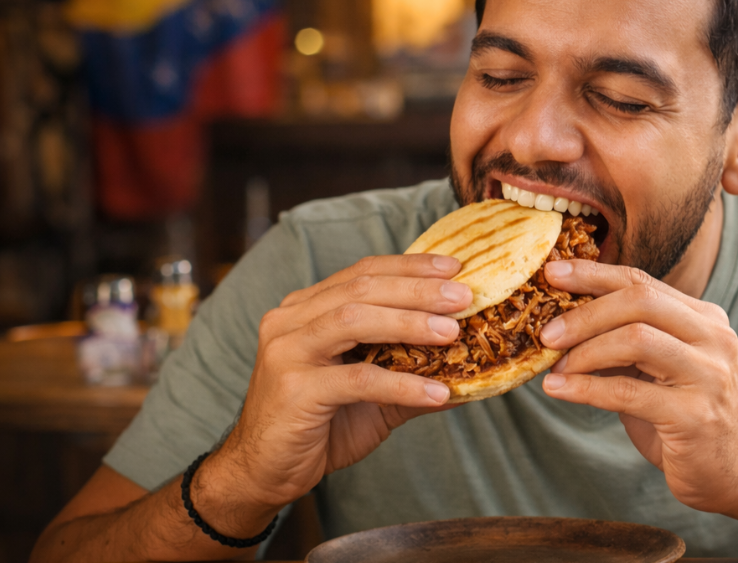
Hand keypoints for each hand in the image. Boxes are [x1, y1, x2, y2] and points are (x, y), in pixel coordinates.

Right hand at [199, 254, 470, 532]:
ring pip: (354, 320)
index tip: (454, 267)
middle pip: (361, 288)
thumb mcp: (373, 394)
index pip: (363, 272)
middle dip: (417, 289)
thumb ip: (412, 372)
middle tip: (463, 296)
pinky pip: (356, 380)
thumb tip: (472, 370)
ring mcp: (287, 351)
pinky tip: (436, 393)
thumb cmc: (319, 426)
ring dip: (409, 323)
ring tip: (452, 333)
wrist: (264, 472)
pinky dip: (401, 384)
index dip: (410, 265)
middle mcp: (290, 319)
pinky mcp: (293, 389)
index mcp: (306, 308)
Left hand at [537, 259, 737, 512]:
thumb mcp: (659, 367)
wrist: (729, 471)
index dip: (593, 274)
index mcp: (706, 319)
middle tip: (547, 333)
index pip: (643, 282)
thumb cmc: (682, 415)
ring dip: (584, 352)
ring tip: (555, 368)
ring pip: (635, 339)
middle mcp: (714, 339)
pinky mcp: (694, 415)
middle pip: (640, 301)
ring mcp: (709, 375)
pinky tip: (559, 390)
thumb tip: (563, 315)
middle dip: (585, 314)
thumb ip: (628, 336)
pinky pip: (627, 392)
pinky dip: (585, 388)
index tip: (552, 274)